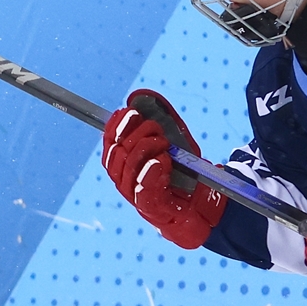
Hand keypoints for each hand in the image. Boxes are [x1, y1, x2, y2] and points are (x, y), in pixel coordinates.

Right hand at [102, 104, 225, 248]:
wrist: (196, 207)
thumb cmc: (179, 173)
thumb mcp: (169, 141)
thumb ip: (156, 120)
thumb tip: (139, 97)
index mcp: (123, 164)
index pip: (109, 142)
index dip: (116, 126)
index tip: (130, 113)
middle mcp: (123, 180)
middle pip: (118, 152)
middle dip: (137, 135)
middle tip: (158, 132)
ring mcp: (135, 195)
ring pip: (129, 167)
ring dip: (146, 149)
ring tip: (164, 146)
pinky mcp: (152, 208)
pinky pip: (143, 189)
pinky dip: (151, 172)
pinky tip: (161, 161)